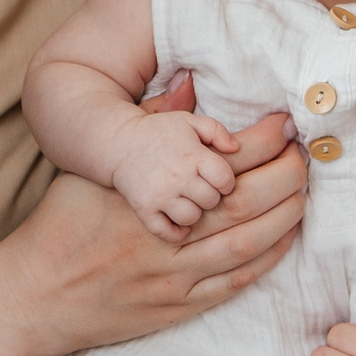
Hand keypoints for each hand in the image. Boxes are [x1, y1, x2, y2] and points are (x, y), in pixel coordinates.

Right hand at [0, 97, 304, 355]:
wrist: (33, 296)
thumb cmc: (60, 226)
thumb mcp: (94, 171)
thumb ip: (146, 127)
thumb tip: (188, 83)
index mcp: (146, 194)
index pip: (220, 163)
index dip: (261, 142)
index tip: (287, 125)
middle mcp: (165, 237)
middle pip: (245, 203)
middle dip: (285, 177)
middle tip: (308, 157)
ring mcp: (174, 277)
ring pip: (248, 244)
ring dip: (284, 216)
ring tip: (305, 192)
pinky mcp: (176, 307)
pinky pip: (234, 283)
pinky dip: (266, 259)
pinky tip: (284, 239)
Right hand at [110, 108, 238, 241]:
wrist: (119, 142)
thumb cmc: (160, 133)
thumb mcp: (189, 122)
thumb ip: (217, 130)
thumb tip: (235, 148)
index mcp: (191, 155)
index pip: (225, 180)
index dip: (226, 182)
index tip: (218, 180)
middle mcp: (176, 176)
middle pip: (211, 201)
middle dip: (210, 196)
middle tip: (201, 189)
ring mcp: (159, 194)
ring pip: (191, 218)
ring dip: (193, 212)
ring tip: (188, 202)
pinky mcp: (143, 209)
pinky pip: (167, 232)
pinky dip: (175, 232)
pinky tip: (177, 222)